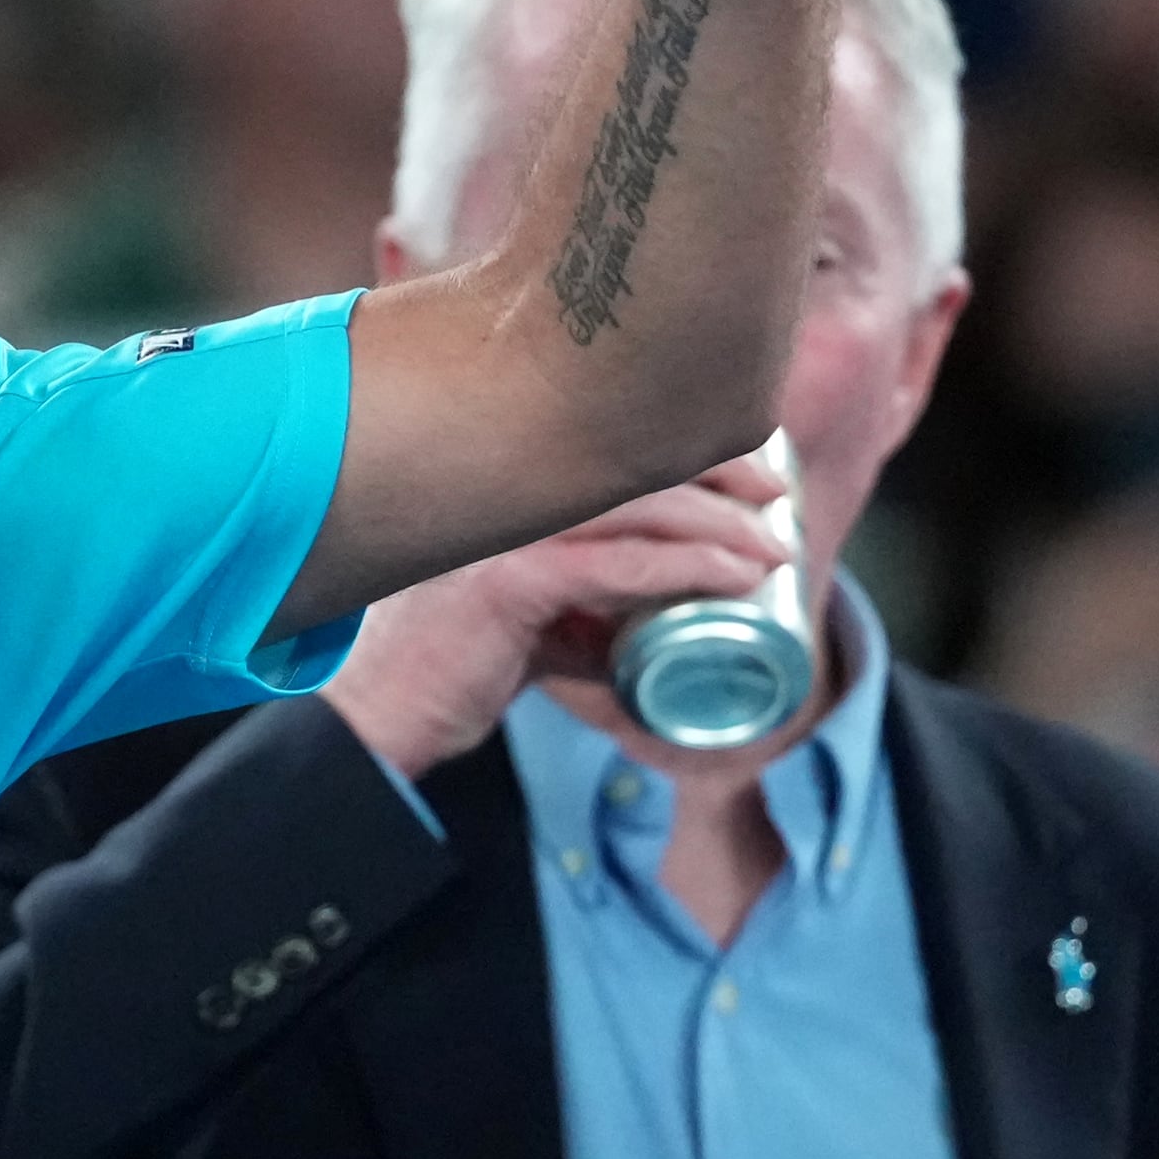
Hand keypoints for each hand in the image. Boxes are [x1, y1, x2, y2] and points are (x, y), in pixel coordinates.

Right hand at [325, 454, 789, 776]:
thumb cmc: (445, 667)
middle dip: (718, 471)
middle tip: (778, 495)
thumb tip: (641, 639)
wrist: (381, 715)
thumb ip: (578, 617)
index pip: (610, 443)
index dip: (687, 447)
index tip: (749, 465)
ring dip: (719, 521)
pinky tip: (734, 577)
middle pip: (632, 459)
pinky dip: (688, 566)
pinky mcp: (511, 580)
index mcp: (504, 487)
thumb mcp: (525, 626)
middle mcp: (502, 490)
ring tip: (772, 545)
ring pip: (636, 505)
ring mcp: (504, 529)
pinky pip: (620, 565)